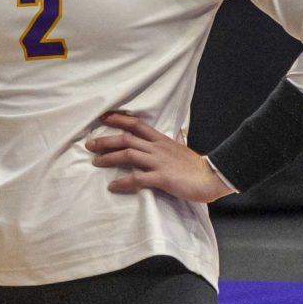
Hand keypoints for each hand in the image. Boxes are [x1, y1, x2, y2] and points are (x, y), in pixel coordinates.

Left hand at [87, 113, 233, 203]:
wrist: (212, 177)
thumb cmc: (197, 166)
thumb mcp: (183, 149)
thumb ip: (175, 141)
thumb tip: (177, 132)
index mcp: (162, 140)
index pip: (137, 124)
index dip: (119, 119)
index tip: (104, 117)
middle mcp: (158, 148)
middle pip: (127, 139)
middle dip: (106, 140)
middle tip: (89, 144)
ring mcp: (159, 162)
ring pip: (129, 155)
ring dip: (109, 158)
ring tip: (95, 162)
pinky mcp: (162, 178)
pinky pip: (138, 179)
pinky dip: (123, 182)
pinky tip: (112, 186)